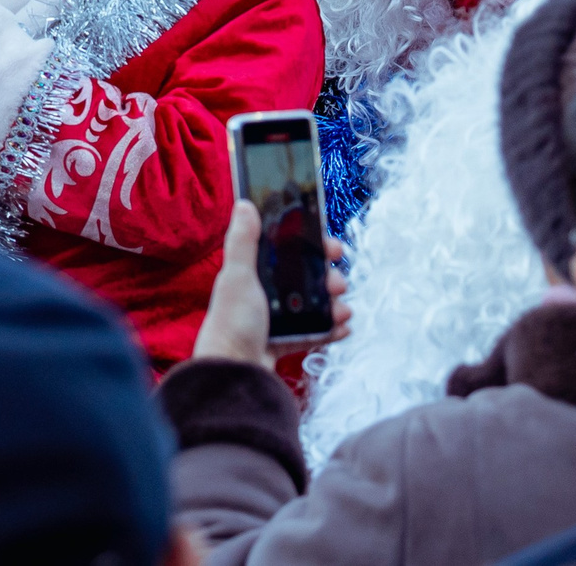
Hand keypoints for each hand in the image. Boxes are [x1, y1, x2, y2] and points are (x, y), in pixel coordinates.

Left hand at [191, 199, 351, 369]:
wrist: (234, 372)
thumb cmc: (232, 321)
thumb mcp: (238, 276)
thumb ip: (243, 241)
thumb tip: (244, 203)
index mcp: (254, 273)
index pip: (288, 251)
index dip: (312, 247)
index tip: (332, 248)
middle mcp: (265, 293)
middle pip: (306, 278)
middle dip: (328, 278)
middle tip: (338, 282)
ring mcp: (277, 318)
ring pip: (315, 304)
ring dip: (334, 305)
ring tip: (342, 310)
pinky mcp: (286, 341)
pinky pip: (315, 331)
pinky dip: (331, 329)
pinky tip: (343, 328)